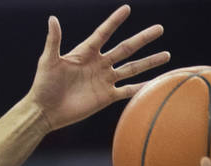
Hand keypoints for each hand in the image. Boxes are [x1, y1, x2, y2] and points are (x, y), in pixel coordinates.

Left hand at [28, 5, 169, 130]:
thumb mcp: (48, 60)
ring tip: (167, 54)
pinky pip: (128, 91)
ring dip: (149, 62)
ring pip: (132, 68)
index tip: (127, 9)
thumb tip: (53, 18)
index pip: (104, 33)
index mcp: (85, 52)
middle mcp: (99, 64)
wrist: (45, 111)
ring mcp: (104, 80)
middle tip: (159, 29)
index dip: (115, 21)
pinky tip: (156, 83)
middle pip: (125, 49)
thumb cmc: (44, 84)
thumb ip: (53, 40)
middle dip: (143, 39)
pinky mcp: (106, 97)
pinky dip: (141, 88)